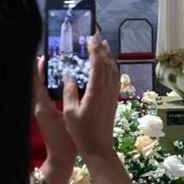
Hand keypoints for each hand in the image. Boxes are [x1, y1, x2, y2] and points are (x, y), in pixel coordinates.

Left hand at [33, 57, 76, 168]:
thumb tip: (68, 77)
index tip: (42, 55)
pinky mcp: (46, 113)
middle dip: (41, 69)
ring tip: (56, 64)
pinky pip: (45, 94)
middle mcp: (38, 106)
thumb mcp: (68, 115)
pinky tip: (61, 81)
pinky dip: (50, 85)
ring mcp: (41, 110)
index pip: (35, 81)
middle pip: (36, 82)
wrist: (62, 158)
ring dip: (46, 76)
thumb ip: (68, 96)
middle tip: (52, 56)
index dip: (37, 68)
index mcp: (42, 105)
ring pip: (40, 88)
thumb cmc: (66, 139)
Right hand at [62, 33, 120, 156]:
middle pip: (107, 63)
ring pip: (113, 70)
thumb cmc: (81, 133)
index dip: (94, 49)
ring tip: (103, 45)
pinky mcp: (114, 100)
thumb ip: (69, 91)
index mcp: (96, 91)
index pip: (97, 64)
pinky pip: (116, 78)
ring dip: (108, 56)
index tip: (89, 38)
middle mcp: (107, 90)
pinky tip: (109, 65)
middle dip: (102, 48)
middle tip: (96, 35)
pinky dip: (112, 67)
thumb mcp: (70, 112)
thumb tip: (68, 74)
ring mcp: (112, 95)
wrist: (99, 148)